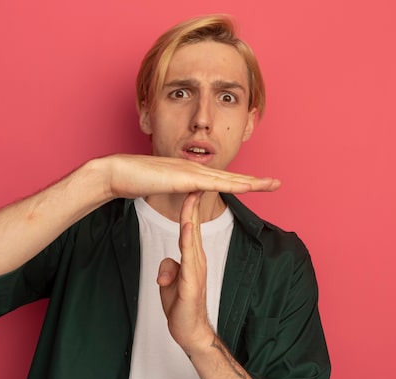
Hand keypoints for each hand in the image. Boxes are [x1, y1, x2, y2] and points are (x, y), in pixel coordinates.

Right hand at [93, 154, 279, 199]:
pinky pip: (216, 183)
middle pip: (231, 176)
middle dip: (255, 181)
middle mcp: (194, 168)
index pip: (220, 179)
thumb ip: (171, 190)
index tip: (257, 185)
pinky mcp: (186, 178)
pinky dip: (235, 185)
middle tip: (277, 184)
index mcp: (189, 171)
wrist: (118, 172)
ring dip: (252, 182)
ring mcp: (191, 171)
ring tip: (272, 185)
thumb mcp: (159, 186)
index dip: (240, 181)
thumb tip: (179, 194)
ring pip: (229, 178)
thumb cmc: (133, 180)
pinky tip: (250, 187)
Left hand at [157, 191, 214, 352]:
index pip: (189, 227)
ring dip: (192, 216)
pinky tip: (188, 228)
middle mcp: (197, 260)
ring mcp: (196, 271)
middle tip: (195, 178)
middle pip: (193, 226)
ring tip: (192, 195)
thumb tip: (166, 263)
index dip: (188, 206)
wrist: (190, 332)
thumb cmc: (181, 307)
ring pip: (193, 239)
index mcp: (192, 258)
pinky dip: (189, 242)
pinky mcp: (192, 284)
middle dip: (193, 202)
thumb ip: (168, 268)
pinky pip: (190, 259)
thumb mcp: (170, 284)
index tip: (187, 185)